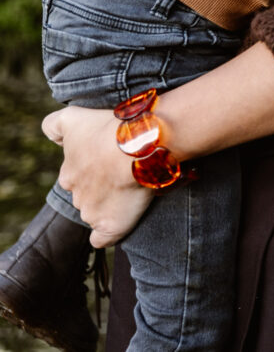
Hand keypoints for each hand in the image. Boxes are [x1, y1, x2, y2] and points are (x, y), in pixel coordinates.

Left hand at [42, 106, 153, 246]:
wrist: (137, 144)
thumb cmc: (108, 129)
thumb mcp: (73, 118)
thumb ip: (54, 127)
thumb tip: (52, 138)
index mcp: (69, 173)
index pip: (75, 176)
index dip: (92, 170)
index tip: (107, 162)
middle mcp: (76, 194)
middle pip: (85, 195)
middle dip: (99, 188)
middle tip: (123, 174)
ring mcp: (92, 212)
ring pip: (94, 212)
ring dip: (109, 204)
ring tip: (132, 190)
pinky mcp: (110, 225)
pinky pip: (101, 238)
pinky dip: (106, 235)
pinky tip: (114, 227)